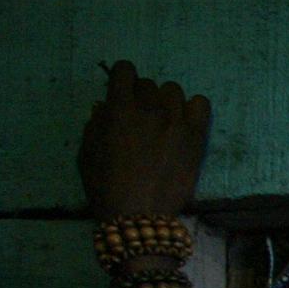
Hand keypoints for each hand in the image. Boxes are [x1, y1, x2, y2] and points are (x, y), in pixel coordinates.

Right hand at [79, 60, 211, 219]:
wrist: (139, 216)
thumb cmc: (106, 187)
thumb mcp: (87, 154)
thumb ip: (95, 124)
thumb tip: (105, 106)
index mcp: (119, 110)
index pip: (124, 71)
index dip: (122, 79)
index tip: (122, 92)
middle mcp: (149, 110)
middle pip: (148, 84)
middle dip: (141, 96)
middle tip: (140, 118)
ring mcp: (176, 123)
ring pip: (173, 92)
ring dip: (165, 102)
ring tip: (162, 122)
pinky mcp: (196, 138)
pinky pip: (201, 105)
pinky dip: (193, 109)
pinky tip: (183, 124)